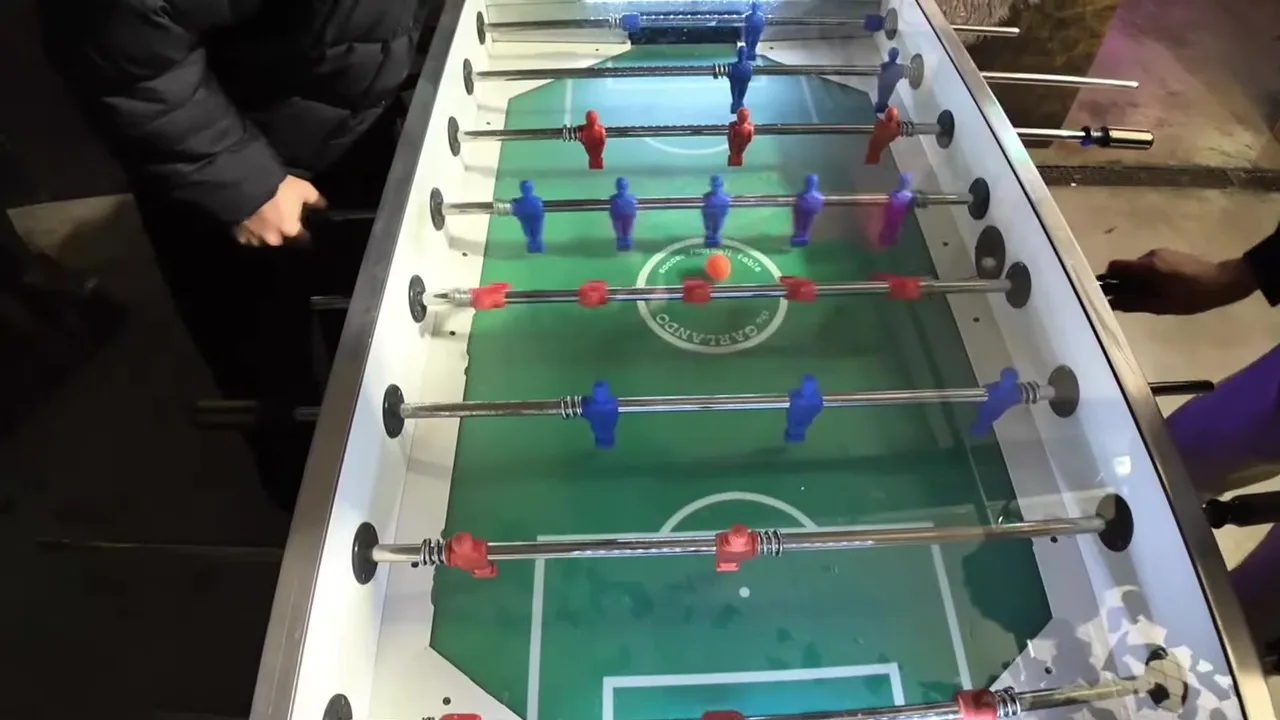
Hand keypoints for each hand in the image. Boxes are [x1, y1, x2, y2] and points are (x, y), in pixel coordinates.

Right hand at [236, 175, 324, 246]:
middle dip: (282, 234)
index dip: (304, 233)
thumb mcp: (303, 189)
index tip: (305, 228)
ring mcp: (253, 236)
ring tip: (263, 222)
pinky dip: (247, 231)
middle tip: (281, 221)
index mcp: (291, 231)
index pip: (303, 239)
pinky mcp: (236, 230)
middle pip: (280, 240)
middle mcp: (273, 238)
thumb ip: (315, 200)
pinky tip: (248, 222)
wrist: (245, 181)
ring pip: (261, 240)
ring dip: (263, 234)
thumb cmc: (280, 187)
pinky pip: (244, 236)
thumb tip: (323, 207)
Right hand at [1103, 249, 1256, 314]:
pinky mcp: (1171, 255)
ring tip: (1149, 298)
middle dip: (1123, 283)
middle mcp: (1150, 255)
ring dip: (1137, 282)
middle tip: (1128, 301)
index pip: (1114, 266)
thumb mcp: (1160, 306)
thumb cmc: (1191, 296)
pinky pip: (1151, 267)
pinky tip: (1161, 290)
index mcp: (1146, 266)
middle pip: (1126, 268)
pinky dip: (1149, 278)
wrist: (1224, 282)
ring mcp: (1162, 253)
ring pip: (1139, 268)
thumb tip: (1110, 302)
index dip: (1108, 279)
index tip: (1108, 293)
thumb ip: (1133, 303)